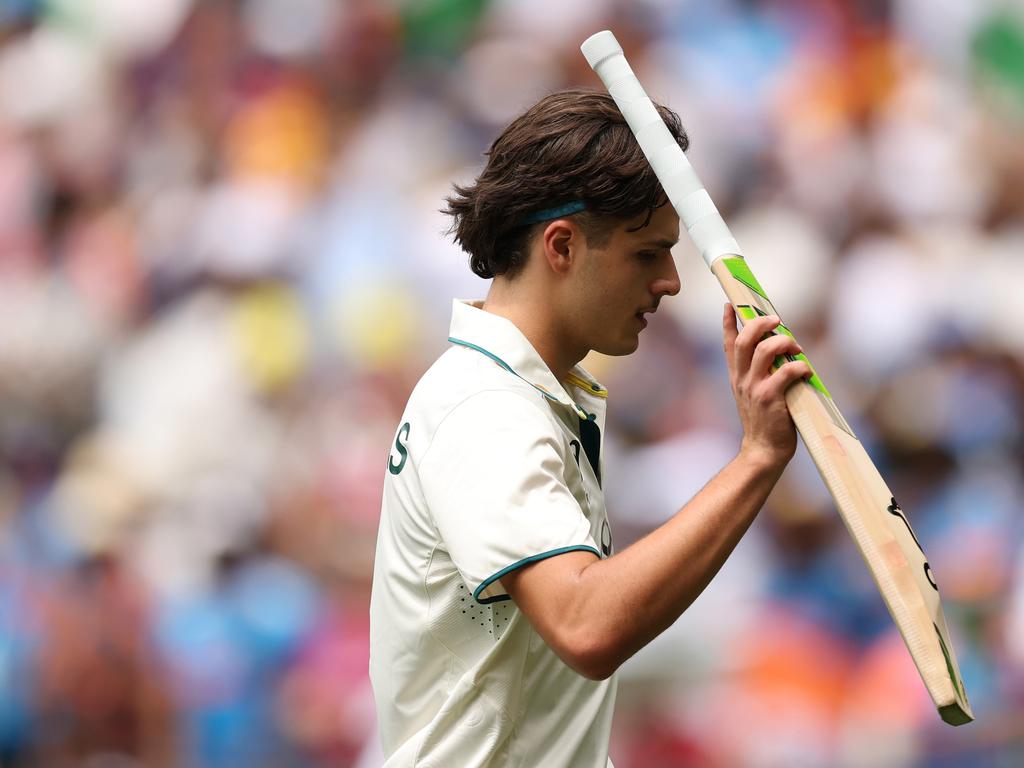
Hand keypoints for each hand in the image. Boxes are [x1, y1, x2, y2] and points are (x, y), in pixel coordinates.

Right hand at [722, 303, 811, 468]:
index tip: (730, 305)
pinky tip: (806, 370)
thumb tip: (779, 349)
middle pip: (745, 340)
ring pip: (764, 350)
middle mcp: (742, 379)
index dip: (728, 322)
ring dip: (783, 342)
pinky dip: (799, 366)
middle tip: (776, 319)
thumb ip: (760, 372)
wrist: (763, 450)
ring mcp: (755, 388)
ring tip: (795, 346)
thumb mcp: (753, 394)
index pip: (728, 344)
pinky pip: (786, 371)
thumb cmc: (765, 421)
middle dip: (760, 323)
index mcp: (737, 376)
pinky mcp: (770, 398)